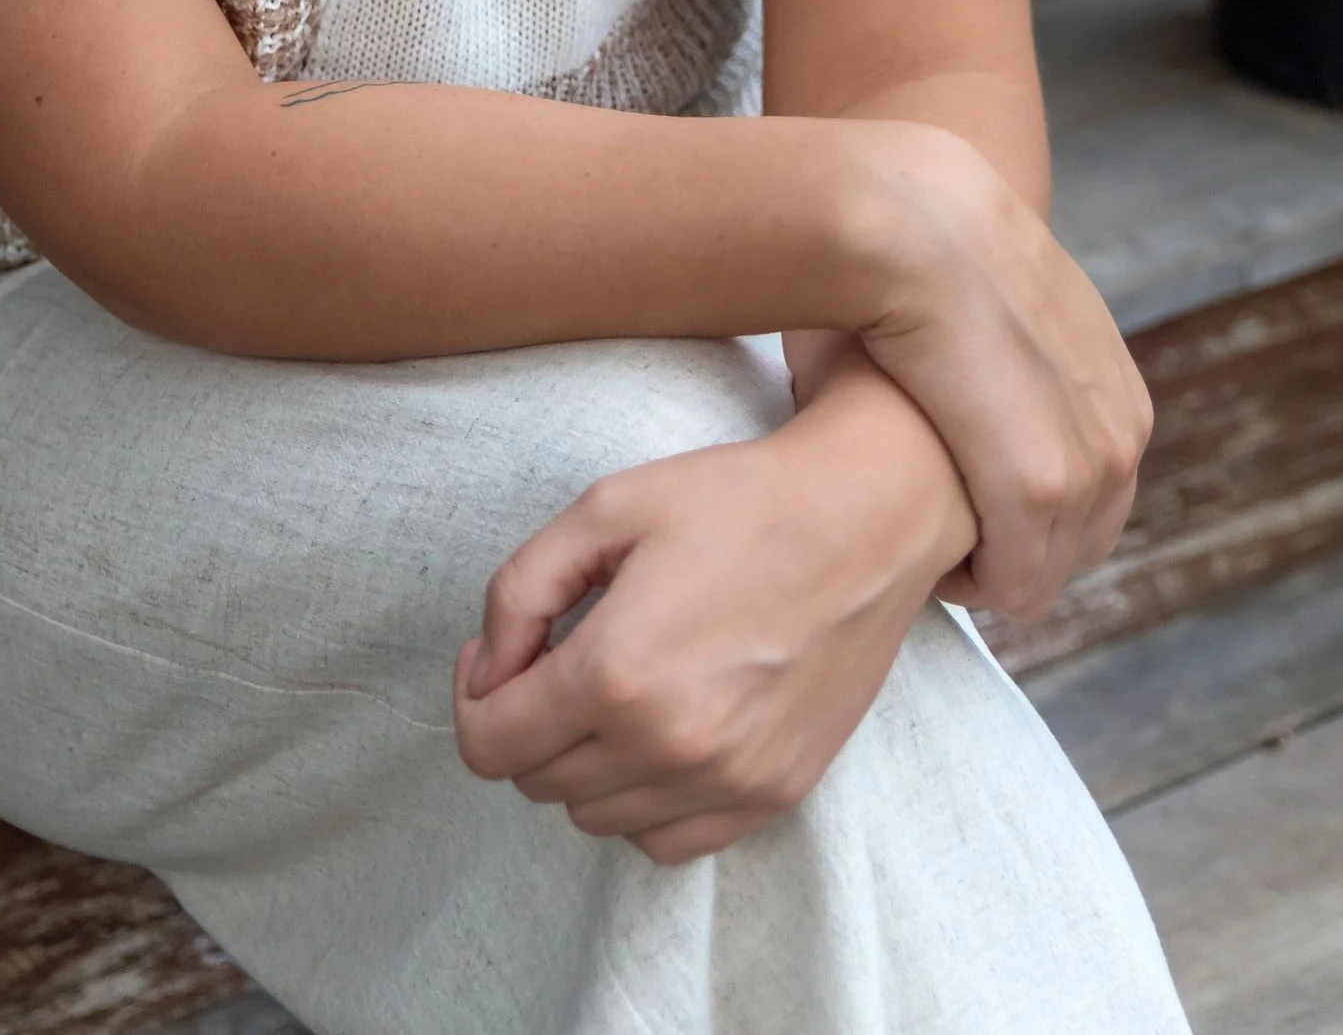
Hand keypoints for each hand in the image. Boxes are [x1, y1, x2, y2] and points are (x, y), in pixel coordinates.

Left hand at [452, 380, 972, 864]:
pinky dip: (643, 801)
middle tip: (558, 655)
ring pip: (596, 818)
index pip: (489, 745)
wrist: (867, 518)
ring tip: (616, 686)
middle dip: (527, 721)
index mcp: (618, 673)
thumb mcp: (605, 508)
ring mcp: (728, 782)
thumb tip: (489, 667)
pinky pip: (666, 842)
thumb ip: (519, 589)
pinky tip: (660, 731)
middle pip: (537, 782)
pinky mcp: (774, 795)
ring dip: (583, 762)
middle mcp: (670, 747)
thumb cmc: (737, 501)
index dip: (475, 696)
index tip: (498, 654)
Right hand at [849, 122, 1150, 618]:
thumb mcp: (998, 318)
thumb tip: (970, 387)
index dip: (1020, 514)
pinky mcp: (1040, 485)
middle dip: (1012, 548)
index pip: (1093, 501)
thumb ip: (1009, 365)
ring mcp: (1089, 464)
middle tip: (935, 526)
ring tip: (919, 534)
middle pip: (1078, 545)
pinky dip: (970, 581)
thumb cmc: (922, 261)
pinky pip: (1014, 582)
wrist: (915, 222)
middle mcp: (1122, 433)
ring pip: (1044, 572)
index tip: (955, 498)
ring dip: (985, 568)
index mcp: (1119, 395)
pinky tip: (919, 546)